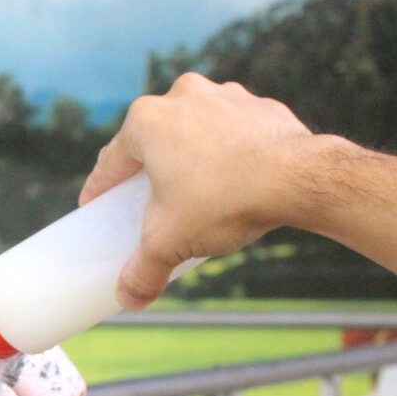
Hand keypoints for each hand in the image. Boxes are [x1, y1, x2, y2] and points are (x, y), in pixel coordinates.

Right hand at [81, 73, 317, 307]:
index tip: (97, 207)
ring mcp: (225, 96)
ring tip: (196, 192)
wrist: (299, 179)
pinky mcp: (261, 106)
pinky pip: (233, 132)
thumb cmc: (223, 201)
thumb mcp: (169, 244)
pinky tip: (234, 182)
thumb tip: (129, 298)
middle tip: (148, 202)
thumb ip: (142, 272)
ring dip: (190, 157)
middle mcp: (182, 97)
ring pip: (194, 131)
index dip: (100, 190)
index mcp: (146, 121)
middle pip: (153, 141)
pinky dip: (228, 153)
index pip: (111, 162)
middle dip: (149, 170)